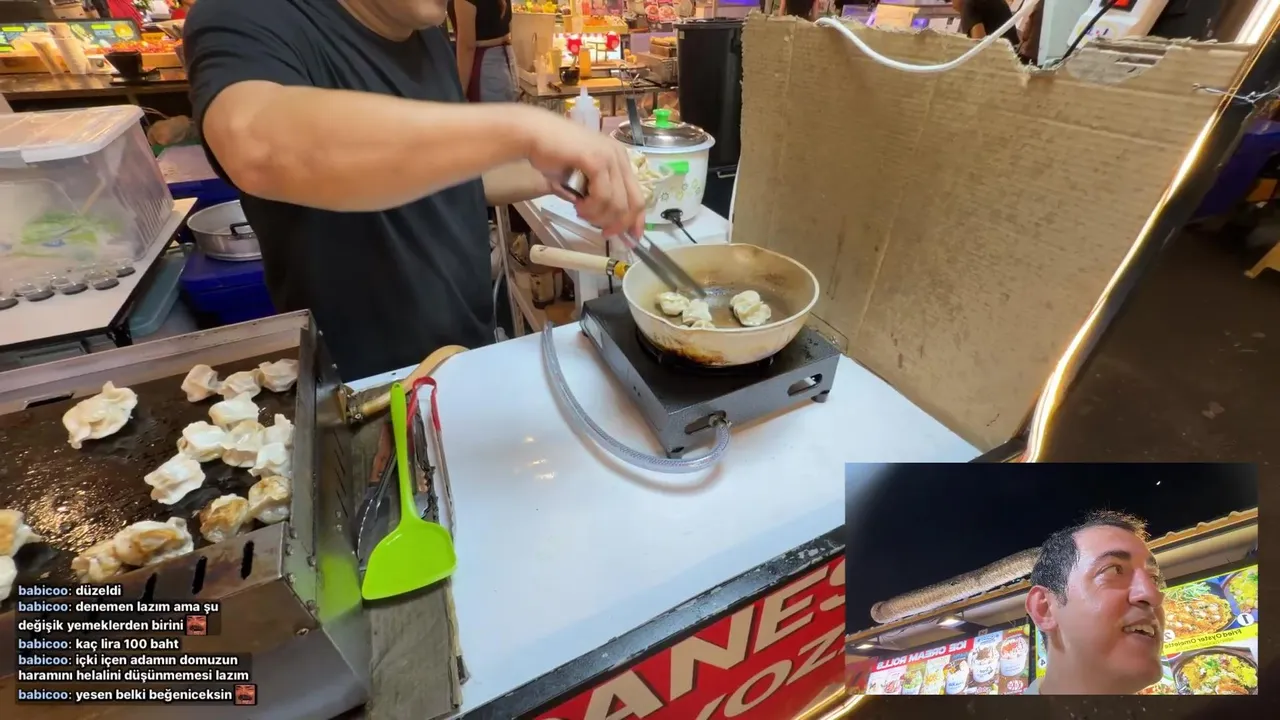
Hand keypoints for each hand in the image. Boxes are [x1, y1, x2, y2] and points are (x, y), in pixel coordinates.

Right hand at [519, 108, 645, 236]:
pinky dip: (591, 207)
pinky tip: (578, 205)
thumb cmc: (551, 155)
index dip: (636, 220)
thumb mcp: (578, 181)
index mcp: (618, 159)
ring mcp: (610, 157)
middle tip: (603, 232)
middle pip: (633, 203)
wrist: (532, 135)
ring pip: (617, 203)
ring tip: (580, 211)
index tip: (631, 238)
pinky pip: (603, 196)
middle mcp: (619, 157)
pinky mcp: (597, 160)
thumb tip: (601, 221)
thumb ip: (592, 197)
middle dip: (619, 224)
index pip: (638, 195)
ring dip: (598, 216)